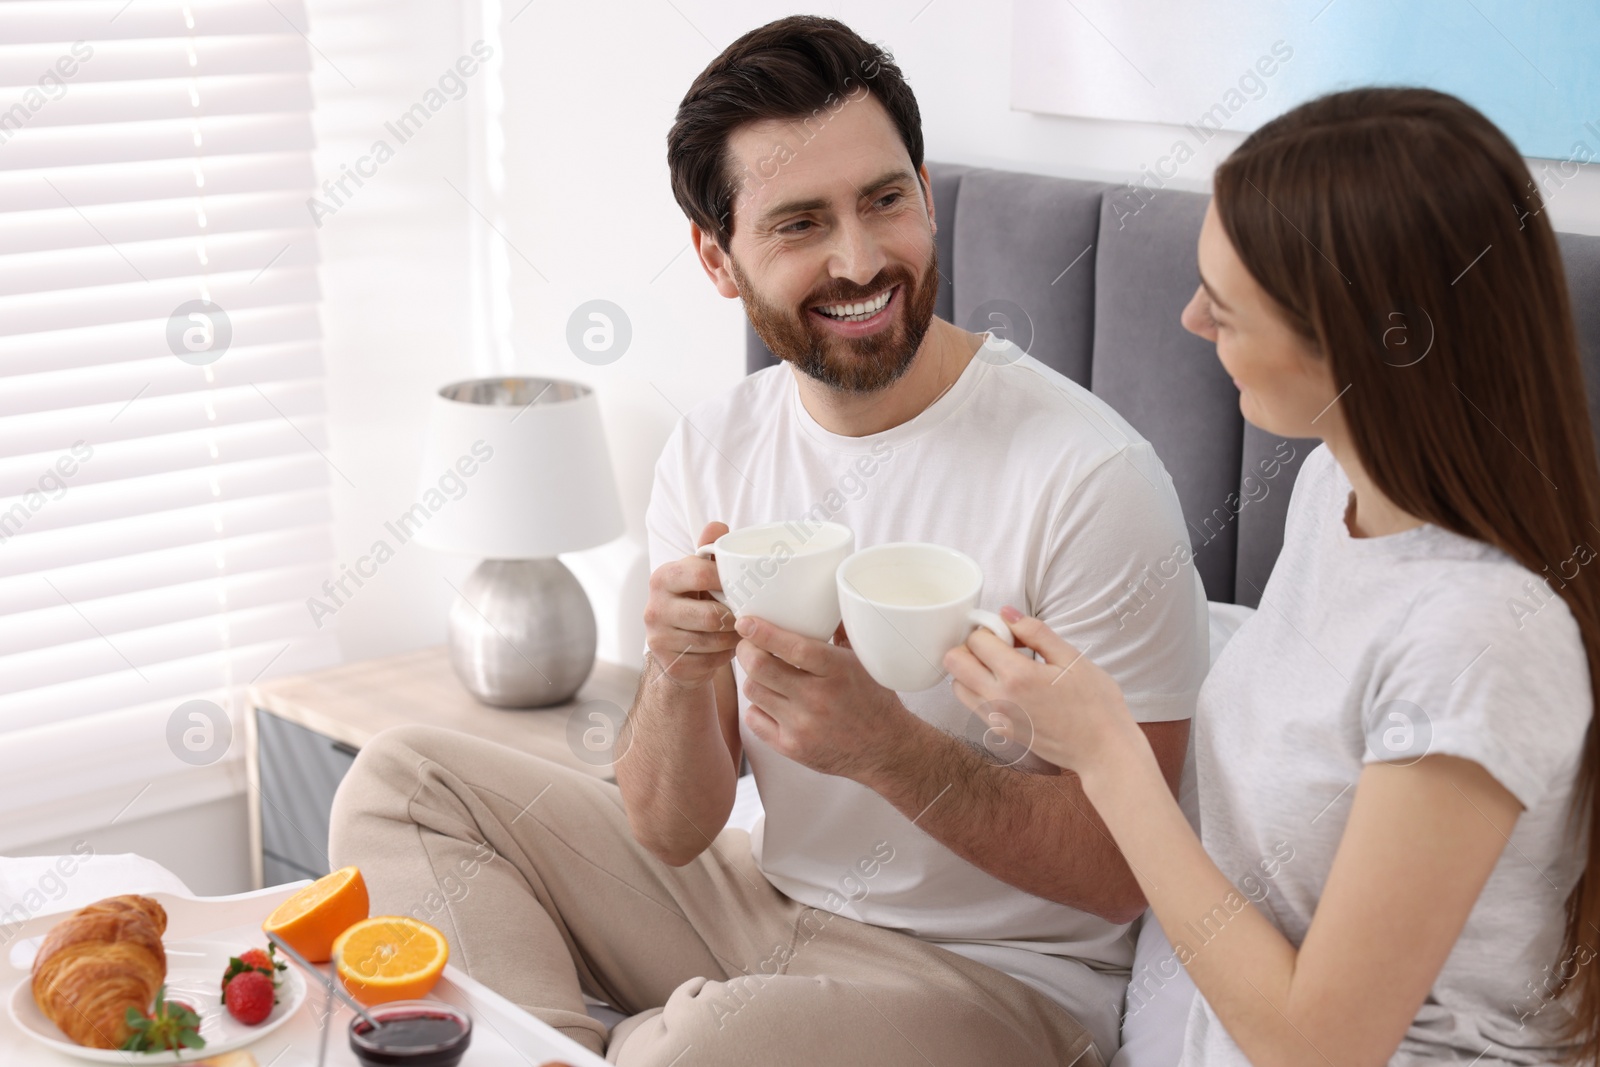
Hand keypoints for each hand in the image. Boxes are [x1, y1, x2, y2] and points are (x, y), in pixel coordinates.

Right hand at [643, 522, 738, 689]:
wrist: (676, 647)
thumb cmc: (694, 602)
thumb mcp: (698, 575)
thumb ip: (708, 550)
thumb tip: (718, 526)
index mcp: (662, 578)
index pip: (700, 574)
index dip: (728, 581)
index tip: (744, 585)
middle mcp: (654, 608)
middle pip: (711, 615)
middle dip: (735, 616)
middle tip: (747, 615)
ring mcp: (659, 639)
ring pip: (713, 641)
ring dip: (734, 638)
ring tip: (742, 632)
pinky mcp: (670, 664)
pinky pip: (710, 662)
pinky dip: (724, 656)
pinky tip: (726, 648)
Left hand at [735, 616, 909, 779]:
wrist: (885, 749)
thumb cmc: (873, 699)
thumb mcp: (863, 661)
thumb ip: (839, 632)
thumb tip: (821, 599)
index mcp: (837, 671)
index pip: (793, 648)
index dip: (763, 632)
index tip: (745, 621)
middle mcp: (817, 699)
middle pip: (760, 668)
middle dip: (746, 650)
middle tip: (747, 644)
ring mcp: (802, 726)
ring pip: (753, 691)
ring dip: (753, 677)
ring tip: (762, 672)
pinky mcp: (791, 748)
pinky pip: (754, 719)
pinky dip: (757, 707)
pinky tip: (771, 701)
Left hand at [943, 606, 1139, 774]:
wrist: (1103, 750)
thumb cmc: (1096, 704)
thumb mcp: (1072, 658)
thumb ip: (1036, 632)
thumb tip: (1006, 613)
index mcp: (1017, 676)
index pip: (976, 640)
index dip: (991, 629)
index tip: (1011, 634)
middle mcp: (998, 699)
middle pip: (953, 661)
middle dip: (972, 647)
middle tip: (1001, 648)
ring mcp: (995, 718)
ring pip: (957, 684)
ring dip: (972, 670)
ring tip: (1005, 668)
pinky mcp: (999, 731)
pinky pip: (973, 704)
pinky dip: (980, 689)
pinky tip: (1011, 687)